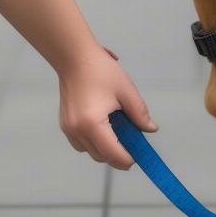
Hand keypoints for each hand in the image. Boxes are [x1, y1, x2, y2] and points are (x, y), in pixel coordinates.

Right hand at [57, 45, 156, 169]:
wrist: (74, 58)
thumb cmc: (101, 71)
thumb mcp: (127, 91)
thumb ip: (140, 114)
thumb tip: (150, 129)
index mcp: (93, 124)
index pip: (113, 154)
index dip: (128, 159)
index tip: (140, 154)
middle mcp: (77, 131)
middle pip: (101, 157)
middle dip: (118, 155)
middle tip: (133, 142)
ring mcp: (68, 129)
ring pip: (91, 152)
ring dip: (106, 149)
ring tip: (119, 132)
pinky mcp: (65, 125)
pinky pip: (82, 143)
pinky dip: (95, 142)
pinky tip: (105, 127)